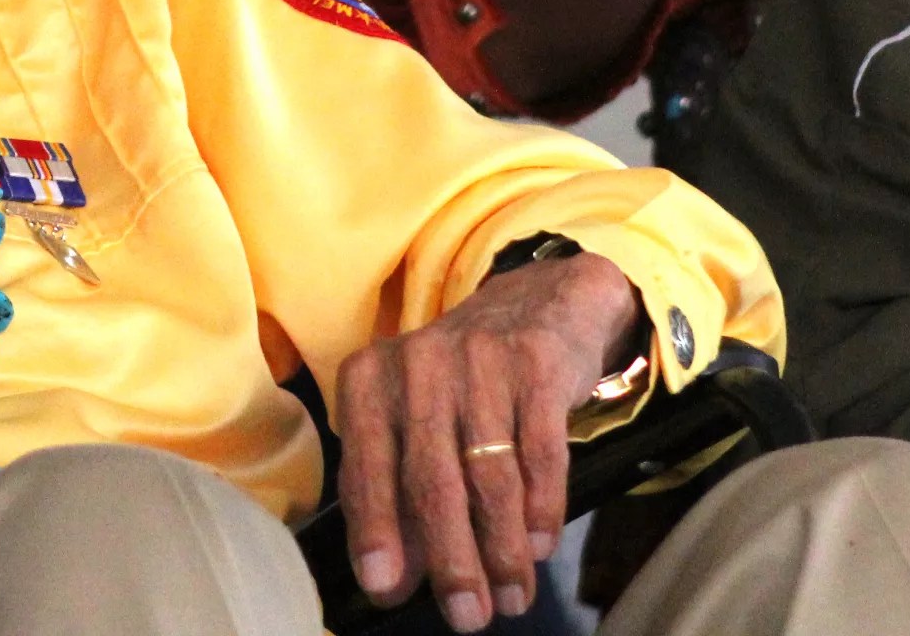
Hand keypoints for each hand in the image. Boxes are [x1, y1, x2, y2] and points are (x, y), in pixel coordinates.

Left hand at [334, 251, 642, 632]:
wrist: (539, 305)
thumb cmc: (462, 385)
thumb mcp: (418, 426)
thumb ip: (400, 498)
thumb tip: (394, 582)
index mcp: (370, 379)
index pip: (366, 467)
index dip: (376, 532)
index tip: (385, 589)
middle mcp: (418, 363)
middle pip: (431, 481)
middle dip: (450, 559)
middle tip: (468, 617)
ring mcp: (478, 358)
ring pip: (489, 475)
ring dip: (503, 549)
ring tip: (512, 596)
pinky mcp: (536, 363)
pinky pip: (540, 452)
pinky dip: (542, 507)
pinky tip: (542, 545)